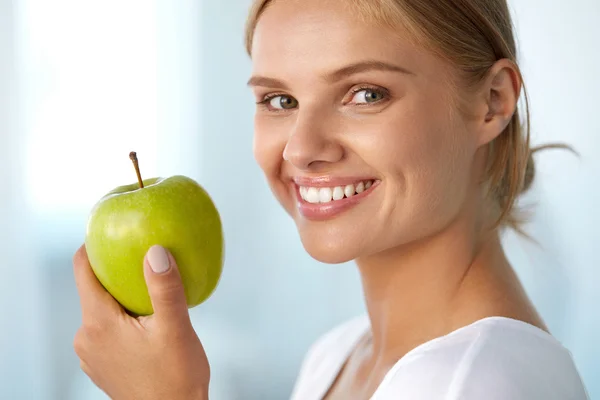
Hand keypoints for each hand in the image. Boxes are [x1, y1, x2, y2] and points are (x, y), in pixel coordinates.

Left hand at [73, 245, 209, 399]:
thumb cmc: (175, 378)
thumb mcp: (175, 328)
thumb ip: (164, 288)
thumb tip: (156, 250)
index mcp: (98, 323)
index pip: (83, 271)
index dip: (93, 247)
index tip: (111, 232)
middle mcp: (87, 337)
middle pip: (94, 289)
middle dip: (116, 272)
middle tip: (143, 260)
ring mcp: (92, 353)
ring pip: (102, 309)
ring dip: (122, 297)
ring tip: (150, 291)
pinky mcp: (103, 363)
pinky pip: (107, 328)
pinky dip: (123, 317)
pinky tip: (148, 320)